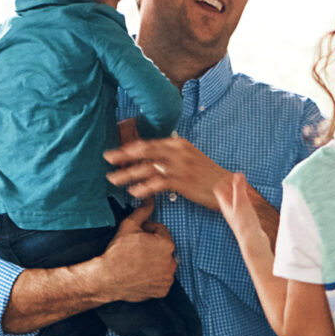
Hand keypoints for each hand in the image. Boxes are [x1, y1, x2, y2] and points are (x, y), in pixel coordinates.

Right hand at [88, 204, 177, 301]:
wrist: (106, 278)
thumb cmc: (117, 254)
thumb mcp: (129, 226)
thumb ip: (142, 211)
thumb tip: (149, 200)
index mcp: (166, 244)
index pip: (161, 231)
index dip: (147, 232)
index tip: (136, 239)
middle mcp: (171, 262)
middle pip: (164, 248)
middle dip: (152, 247)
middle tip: (136, 251)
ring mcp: (167, 278)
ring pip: (164, 264)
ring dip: (155, 262)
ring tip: (138, 262)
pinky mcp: (162, 290)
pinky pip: (162, 280)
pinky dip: (154, 278)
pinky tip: (141, 274)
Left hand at [107, 134, 227, 207]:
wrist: (226, 186)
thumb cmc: (206, 175)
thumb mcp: (189, 158)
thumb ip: (170, 156)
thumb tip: (150, 160)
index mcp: (178, 144)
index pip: (149, 144)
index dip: (130, 148)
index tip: (116, 151)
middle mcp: (178, 152)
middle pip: (145, 151)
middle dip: (123, 154)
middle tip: (107, 158)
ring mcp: (180, 166)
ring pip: (148, 168)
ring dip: (128, 174)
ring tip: (114, 179)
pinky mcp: (183, 181)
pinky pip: (158, 183)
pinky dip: (144, 187)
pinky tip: (134, 192)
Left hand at [216, 169, 265, 243]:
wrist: (253, 242)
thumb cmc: (245, 224)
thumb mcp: (241, 202)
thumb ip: (239, 188)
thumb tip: (238, 174)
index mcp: (225, 206)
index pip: (219, 189)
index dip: (223, 180)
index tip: (231, 174)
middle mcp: (229, 211)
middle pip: (227, 195)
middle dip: (232, 186)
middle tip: (239, 178)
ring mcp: (237, 216)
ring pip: (236, 201)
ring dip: (240, 193)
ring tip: (246, 186)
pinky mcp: (246, 221)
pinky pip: (244, 208)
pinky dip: (247, 201)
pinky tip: (254, 201)